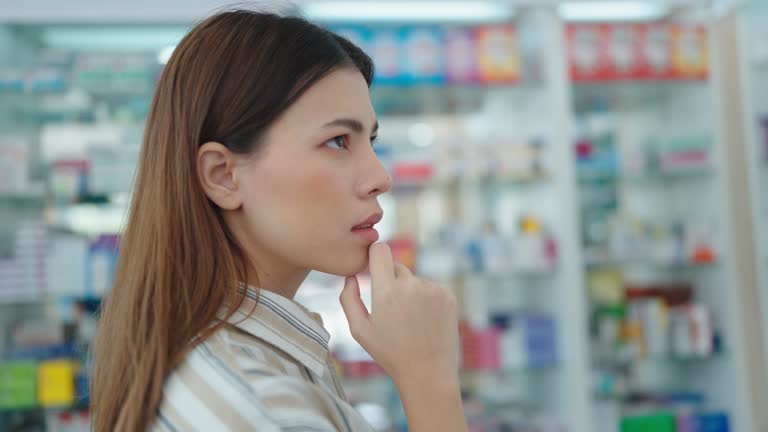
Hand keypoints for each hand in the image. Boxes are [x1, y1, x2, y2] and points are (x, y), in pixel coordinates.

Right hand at [339, 243, 459, 385]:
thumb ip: (348, 298)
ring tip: (410, 321)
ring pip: (414, 279)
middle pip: (396, 267)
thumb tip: (351, 276)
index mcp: (387, 292)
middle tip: (391, 310)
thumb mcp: (359, 330)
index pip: (380, 249)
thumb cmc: (390, 353)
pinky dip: (426, 298)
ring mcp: (433, 289)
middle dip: (390, 281)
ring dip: (409, 292)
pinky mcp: (448, 295)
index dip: (374, 255)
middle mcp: (412, 285)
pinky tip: (424, 321)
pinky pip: (430, 287)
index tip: (371, 266)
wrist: (428, 373)